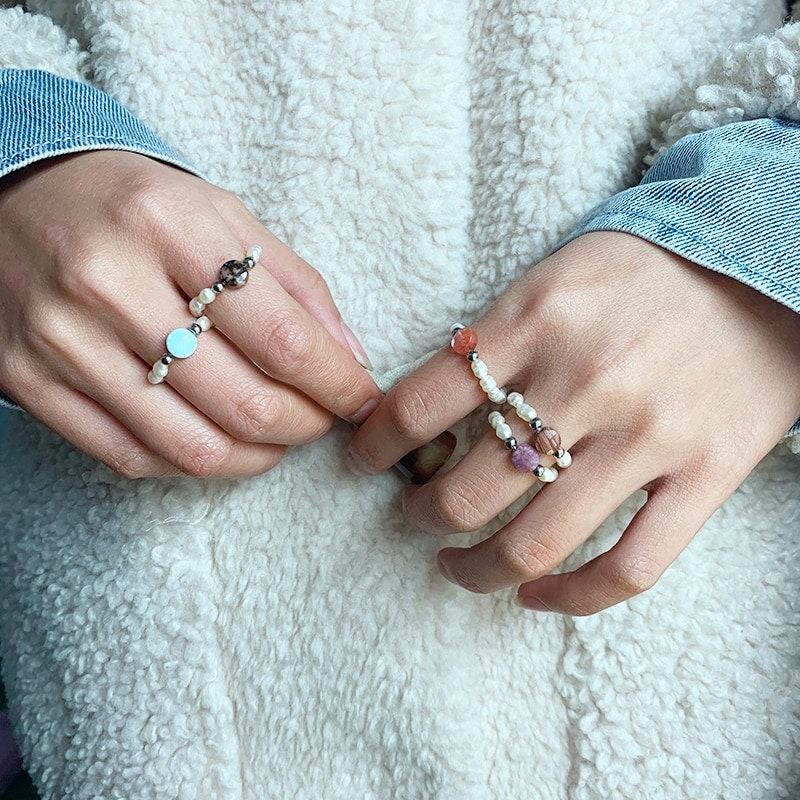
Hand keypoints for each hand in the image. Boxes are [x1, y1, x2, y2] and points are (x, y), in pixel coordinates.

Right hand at [0, 151, 380, 476]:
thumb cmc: (138, 208)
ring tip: (278, 434)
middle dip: (305, 424)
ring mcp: (62, 340)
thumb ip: (296, 283)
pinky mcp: (28, 382)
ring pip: (192, 446)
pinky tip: (221, 440)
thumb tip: (350, 357)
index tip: (361, 398)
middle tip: (321, 417)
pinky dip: (195, 462)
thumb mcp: (223, 215)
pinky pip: (133, 457)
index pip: (281, 336)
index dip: (337, 383)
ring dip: (258, 455)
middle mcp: (108, 283)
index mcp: (169, 226)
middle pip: (243, 402)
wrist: (17, 195)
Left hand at [349, 232, 799, 614]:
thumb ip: (495, 338)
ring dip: (476, 569)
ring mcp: (649, 435)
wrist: (767, 262)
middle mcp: (587, 379)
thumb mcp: (555, 273)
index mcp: (537, 318)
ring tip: (457, 564)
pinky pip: (629, 568)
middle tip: (415, 512)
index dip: (377, 443)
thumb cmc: (646, 268)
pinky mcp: (705, 475)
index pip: (422, 401)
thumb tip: (432, 407)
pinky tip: (534, 595)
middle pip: (468, 490)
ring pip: (536, 543)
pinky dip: (570, 599)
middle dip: (422, 515)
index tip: (364, 458)